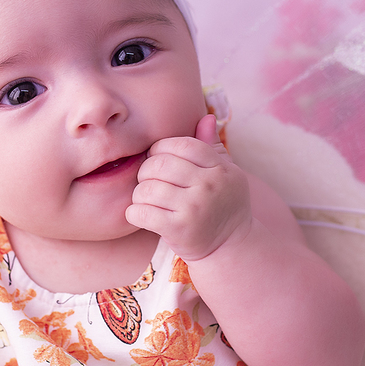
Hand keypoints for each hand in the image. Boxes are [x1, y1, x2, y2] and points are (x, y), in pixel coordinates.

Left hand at [126, 113, 251, 260]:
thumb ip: (212, 147)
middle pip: (159, 164)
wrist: (230, 248)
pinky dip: (134, 213)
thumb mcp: (226, 175)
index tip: (157, 160)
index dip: (161, 149)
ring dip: (139, 195)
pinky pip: (141, 212)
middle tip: (148, 181)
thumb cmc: (222, 206)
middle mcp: (210, 185)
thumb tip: (206, 117)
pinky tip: (142, 215)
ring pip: (146, 188)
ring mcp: (195, 207)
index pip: (181, 145)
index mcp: (220, 168)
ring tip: (147, 201)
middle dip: (146, 171)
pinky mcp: (179, 229)